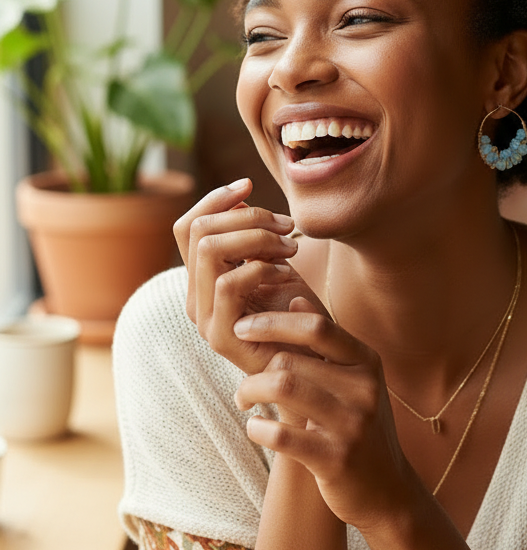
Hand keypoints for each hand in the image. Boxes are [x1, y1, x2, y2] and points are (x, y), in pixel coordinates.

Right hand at [173, 178, 322, 376]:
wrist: (316, 366)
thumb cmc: (297, 316)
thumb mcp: (275, 263)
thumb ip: (253, 234)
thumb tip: (242, 188)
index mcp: (202, 279)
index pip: (188, 226)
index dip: (215, 198)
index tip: (250, 183)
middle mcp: (194, 298)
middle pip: (199, 230)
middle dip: (247, 215)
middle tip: (286, 226)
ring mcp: (204, 319)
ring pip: (210, 250)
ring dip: (256, 237)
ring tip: (290, 247)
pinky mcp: (220, 337)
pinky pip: (228, 284)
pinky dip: (260, 268)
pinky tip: (286, 273)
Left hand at [233, 305, 417, 534]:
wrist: (387, 491)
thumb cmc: (360, 426)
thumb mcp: (356, 380)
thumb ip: (327, 343)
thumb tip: (294, 297)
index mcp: (367, 362)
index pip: (317, 326)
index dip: (273, 322)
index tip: (243, 327)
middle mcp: (364, 388)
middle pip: (291, 359)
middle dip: (254, 370)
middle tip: (244, 386)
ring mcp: (353, 424)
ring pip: (283, 388)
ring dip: (250, 392)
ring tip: (245, 402)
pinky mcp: (336, 459)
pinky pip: (281, 434)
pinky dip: (258, 428)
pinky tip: (256, 428)